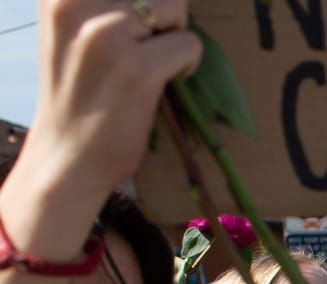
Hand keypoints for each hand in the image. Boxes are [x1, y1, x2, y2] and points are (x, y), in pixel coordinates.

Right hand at [11, 1, 200, 225]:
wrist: (67, 154)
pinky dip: (188, 63)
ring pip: (174, 5)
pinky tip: (165, 82)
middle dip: (162, 10)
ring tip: (152, 60)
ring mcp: (106, 34)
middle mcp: (74, 1)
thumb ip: (102, 0)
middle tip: (146, 44)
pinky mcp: (137, 67)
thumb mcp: (70, 26)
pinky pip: (188, 43)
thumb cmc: (77, 90)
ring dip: (173, 33)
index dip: (142, 1)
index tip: (137, 27)